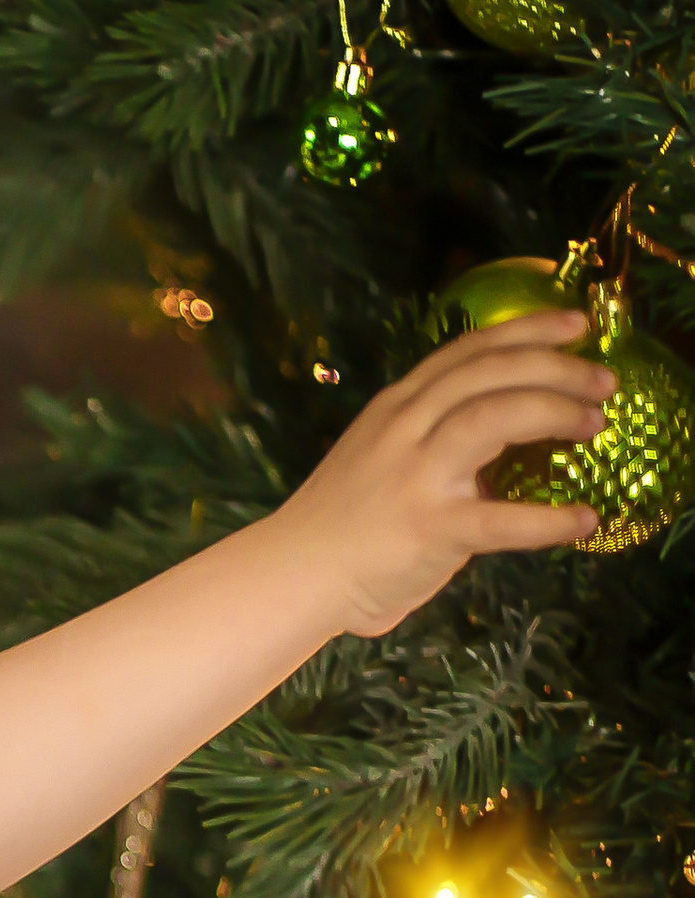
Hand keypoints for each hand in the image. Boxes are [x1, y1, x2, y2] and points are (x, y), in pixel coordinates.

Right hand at [279, 302, 612, 634]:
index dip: (526, 330)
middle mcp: (406, 427)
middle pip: (490, 371)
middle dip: (557, 366)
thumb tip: (501, 435)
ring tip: (595, 422)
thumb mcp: (380, 453)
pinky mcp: (429, 528)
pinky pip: (501, 519)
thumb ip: (431, 437)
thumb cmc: (340, 522)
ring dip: (554, 409)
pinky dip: (548, 520)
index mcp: (397, 407)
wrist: (294, 573)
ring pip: (495, 415)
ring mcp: (416, 475)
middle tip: (604, 378)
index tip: (574, 324)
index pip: (467, 351)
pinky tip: (582, 520)